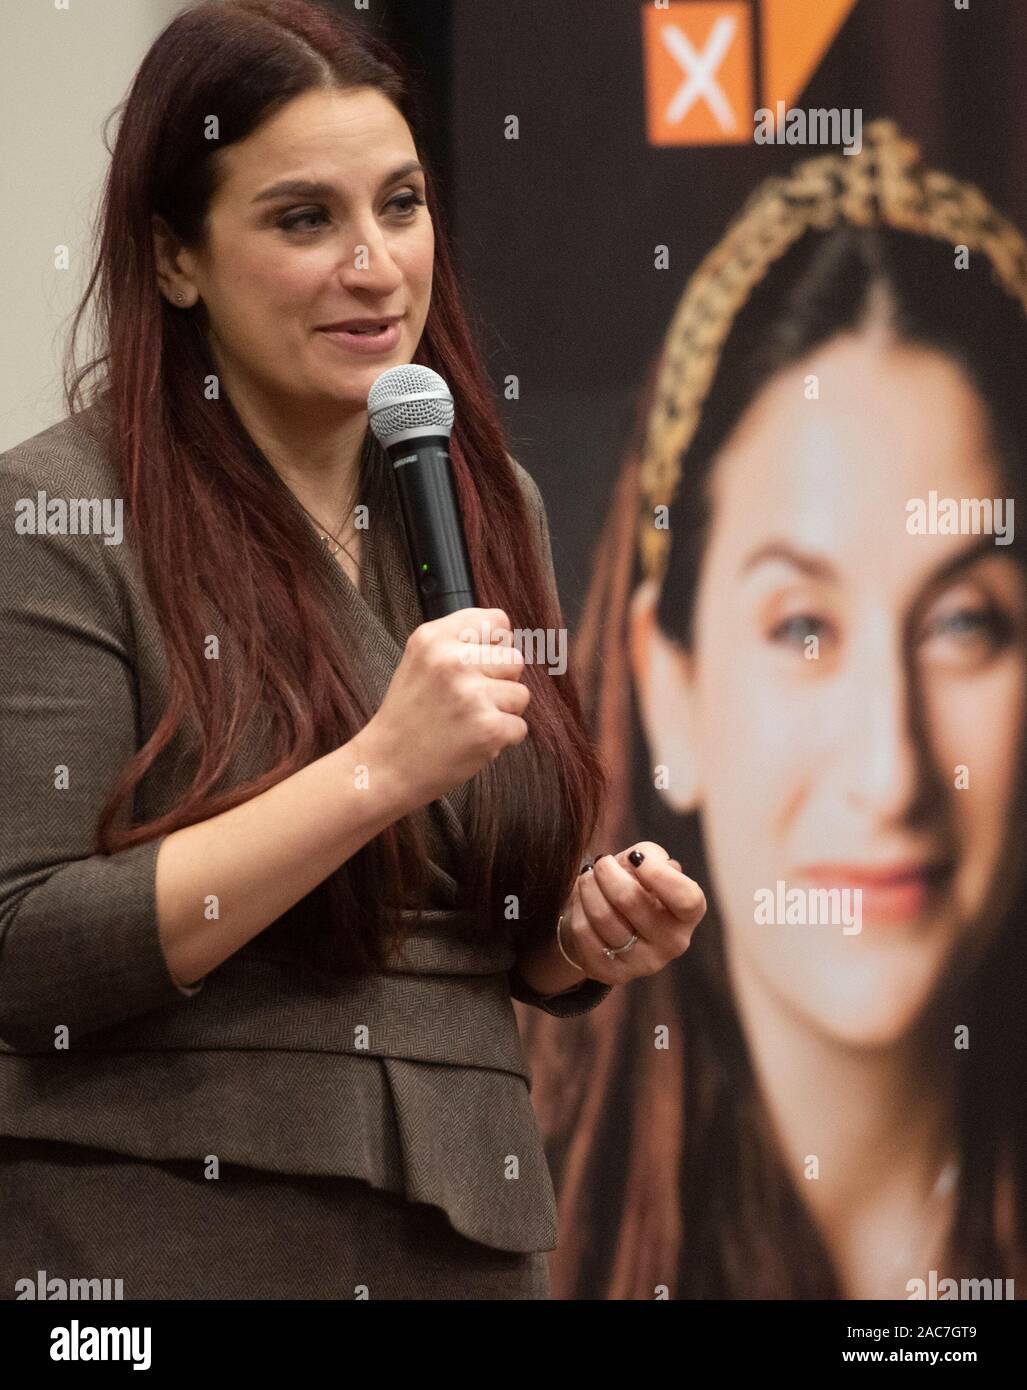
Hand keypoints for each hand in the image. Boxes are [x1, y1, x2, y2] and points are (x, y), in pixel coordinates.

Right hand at [366, 607, 528, 809]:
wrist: (386, 767)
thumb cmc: (408, 716)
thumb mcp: (419, 662)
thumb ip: (458, 644)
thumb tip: (508, 639)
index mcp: (433, 638)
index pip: (497, 621)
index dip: (494, 646)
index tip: (476, 667)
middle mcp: (453, 660)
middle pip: (514, 659)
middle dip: (500, 682)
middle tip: (468, 702)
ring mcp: (472, 695)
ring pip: (521, 694)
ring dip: (502, 712)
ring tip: (468, 722)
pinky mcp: (489, 728)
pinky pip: (520, 727)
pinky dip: (502, 739)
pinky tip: (471, 741)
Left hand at [561, 842, 705, 984]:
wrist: (608, 922)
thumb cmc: (634, 884)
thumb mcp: (648, 863)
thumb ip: (649, 855)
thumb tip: (638, 860)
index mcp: (688, 915)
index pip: (686, 899)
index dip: (659, 874)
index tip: (635, 857)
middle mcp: (672, 944)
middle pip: (631, 900)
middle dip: (608, 871)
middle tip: (601, 862)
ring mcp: (643, 963)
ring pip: (602, 915)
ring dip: (588, 887)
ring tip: (587, 877)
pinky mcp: (613, 975)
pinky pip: (584, 933)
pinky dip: (577, 909)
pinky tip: (581, 902)